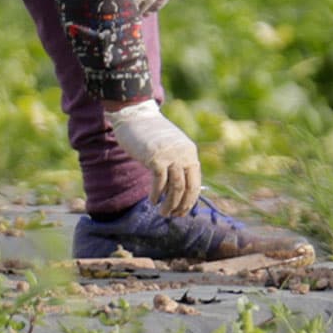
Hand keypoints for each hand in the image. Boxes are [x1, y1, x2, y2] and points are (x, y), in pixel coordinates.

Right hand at [106, 99, 200, 214]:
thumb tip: (178, 189)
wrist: (136, 117)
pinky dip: (156, 194)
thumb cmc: (151, 135)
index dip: (190, 200)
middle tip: (174, 216)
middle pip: (188, 188)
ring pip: (176, 188)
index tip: (183, 211)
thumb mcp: (170, 147)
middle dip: (182, 206)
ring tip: (163, 213)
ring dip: (170, 204)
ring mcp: (171, 156)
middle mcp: (184, 155)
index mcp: (190, 153)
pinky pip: (159, 182)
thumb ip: (176, 163)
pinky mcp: (156, 158)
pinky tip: (152, 200)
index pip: (196, 182)